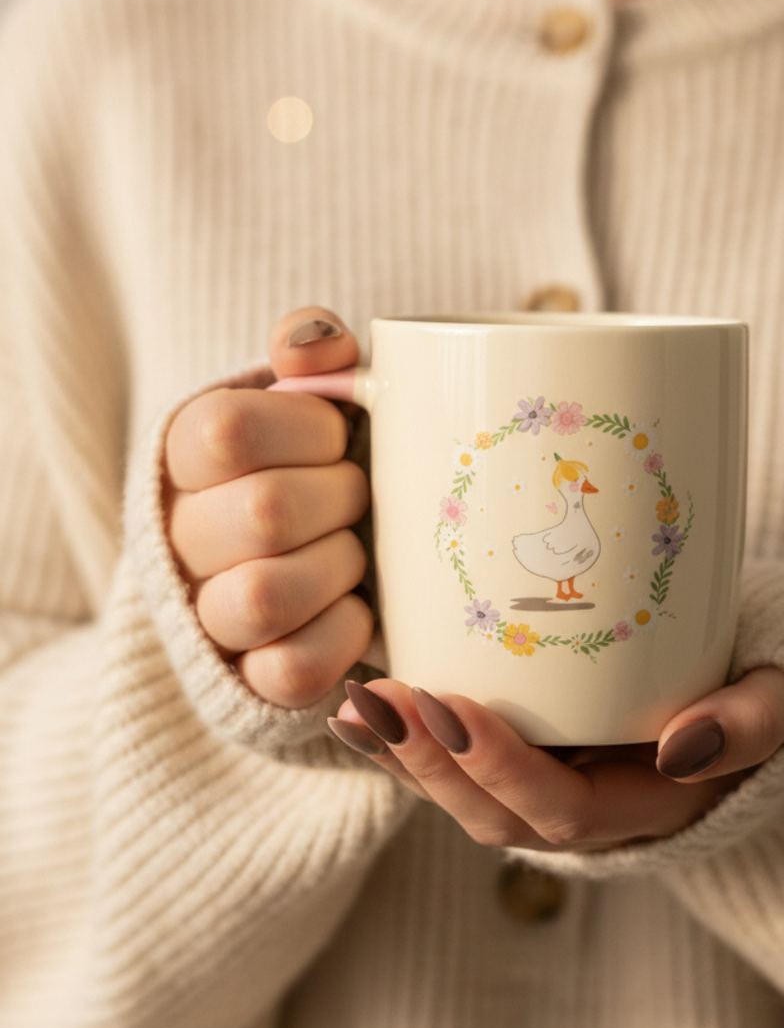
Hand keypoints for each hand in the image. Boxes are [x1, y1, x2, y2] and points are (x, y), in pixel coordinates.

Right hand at [164, 307, 372, 707]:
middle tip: (359, 498)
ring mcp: (206, 614)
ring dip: (337, 568)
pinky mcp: (245, 680)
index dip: (310, 431)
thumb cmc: (315, 461)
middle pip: (263, 513)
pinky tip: (356, 608)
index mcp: (185, 451)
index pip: (228, 429)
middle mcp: (179, 535)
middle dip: (340, 500)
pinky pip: (291, 669)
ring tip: (355, 554)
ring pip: (262, 598)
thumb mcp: (314, 395)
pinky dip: (342, 636)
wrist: (301, 556)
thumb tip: (316, 347)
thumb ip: (315, 353)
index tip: (339, 437)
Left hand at [328, 667, 783, 851]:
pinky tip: (353, 708)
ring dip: (401, 756)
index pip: (560, 808)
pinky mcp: (516, 764)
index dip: (503, 767)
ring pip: (459, 797)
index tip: (454, 708)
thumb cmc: (752, 696)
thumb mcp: (773, 705)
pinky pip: (452, 768)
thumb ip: (749, 724)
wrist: (732, 703)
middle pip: (491, 813)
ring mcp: (543, 794)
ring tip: (354, 705)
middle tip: (381, 701)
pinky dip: (401, 744)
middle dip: (430, 763)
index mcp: (640, 809)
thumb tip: (685, 743)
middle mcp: (580, 815)